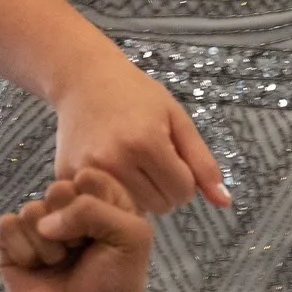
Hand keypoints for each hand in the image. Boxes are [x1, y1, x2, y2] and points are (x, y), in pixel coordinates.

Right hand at [0, 168, 156, 291]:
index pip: (88, 175)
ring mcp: (39, 227)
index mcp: (101, 201)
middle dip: (71, 224)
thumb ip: (94, 210)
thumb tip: (45, 221)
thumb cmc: (116, 284)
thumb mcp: (131, 237)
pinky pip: (7, 226)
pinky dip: (23, 250)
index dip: (94, 202)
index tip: (104, 231)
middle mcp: (69, 211)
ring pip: (30, 208)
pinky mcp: (12, 246)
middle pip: (57, 188)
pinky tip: (37, 267)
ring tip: (61, 263)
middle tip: (81, 249)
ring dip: (48, 244)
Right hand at [53, 57, 229, 213]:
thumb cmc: (136, 95)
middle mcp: (115, 161)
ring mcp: (87, 171)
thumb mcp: (177, 119)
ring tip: (130, 163)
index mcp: (146, 143)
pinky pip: (104, 204)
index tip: (172, 158)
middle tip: (150, 159)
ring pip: (134, 211)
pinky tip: (108, 169)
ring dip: (140, 194)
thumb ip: (202, 162)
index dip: (185, 177)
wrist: (85, 80)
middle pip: (161, 206)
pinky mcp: (67, 176)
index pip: (183, 192)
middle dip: (163, 187)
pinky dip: (111, 194)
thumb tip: (225, 204)